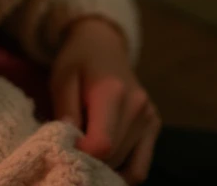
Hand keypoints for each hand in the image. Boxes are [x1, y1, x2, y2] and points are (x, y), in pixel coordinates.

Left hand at [49, 16, 161, 185]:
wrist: (102, 45)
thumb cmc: (77, 62)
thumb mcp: (62, 79)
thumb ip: (64, 110)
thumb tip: (68, 143)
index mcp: (113, 92)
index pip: (102, 145)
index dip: (80, 154)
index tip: (64, 147)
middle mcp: (137, 107)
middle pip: (114, 159)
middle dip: (90, 163)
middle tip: (72, 151)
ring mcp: (150, 117)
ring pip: (129, 168)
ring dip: (106, 169)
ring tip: (87, 153)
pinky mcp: (154, 125)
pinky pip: (140, 166)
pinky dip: (123, 172)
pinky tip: (105, 162)